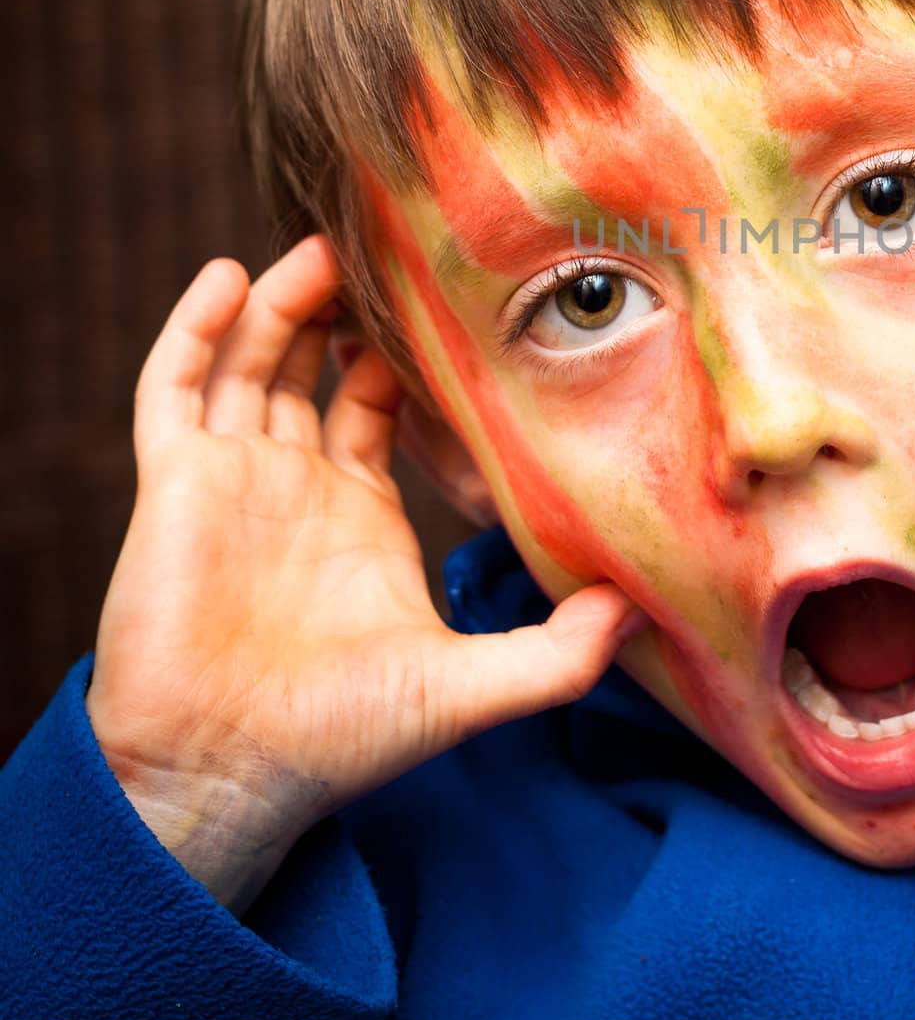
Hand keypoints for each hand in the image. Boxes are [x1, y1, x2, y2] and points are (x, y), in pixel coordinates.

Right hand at [86, 235, 641, 912]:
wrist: (229, 776)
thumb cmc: (341, 739)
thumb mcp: (467, 686)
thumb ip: (554, 654)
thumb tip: (636, 615)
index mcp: (359, 512)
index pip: (383, 405)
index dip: (410, 355)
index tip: (452, 299)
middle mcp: (296, 483)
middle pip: (314, 366)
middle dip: (343, 309)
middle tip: (384, 246)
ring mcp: (231, 477)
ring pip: (253, 361)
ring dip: (282, 301)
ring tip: (324, 242)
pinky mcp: (174, 480)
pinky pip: (174, 386)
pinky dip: (196, 328)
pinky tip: (231, 273)